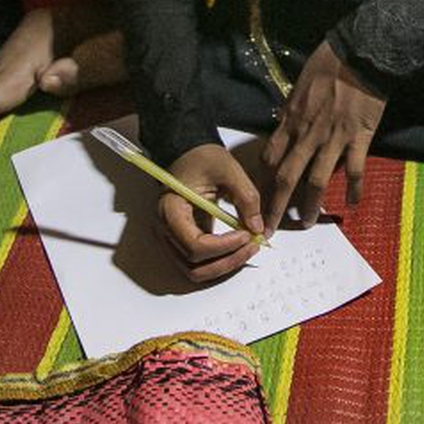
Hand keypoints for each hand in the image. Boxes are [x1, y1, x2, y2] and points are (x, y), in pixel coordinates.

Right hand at [156, 144, 266, 282]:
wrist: (187, 151)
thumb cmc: (201, 156)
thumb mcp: (228, 169)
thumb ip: (246, 198)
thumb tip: (258, 228)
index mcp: (171, 210)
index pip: (194, 245)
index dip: (224, 246)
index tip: (247, 234)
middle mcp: (165, 229)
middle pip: (194, 266)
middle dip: (227, 261)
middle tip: (252, 246)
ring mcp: (171, 238)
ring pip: (195, 271)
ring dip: (224, 266)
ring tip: (248, 249)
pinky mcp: (182, 240)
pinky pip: (198, 263)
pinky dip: (219, 261)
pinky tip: (239, 248)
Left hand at [263, 41, 385, 229]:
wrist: (360, 55)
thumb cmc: (329, 63)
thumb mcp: (301, 84)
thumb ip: (293, 108)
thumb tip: (285, 123)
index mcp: (292, 119)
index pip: (271, 156)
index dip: (264, 178)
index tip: (259, 194)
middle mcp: (308, 133)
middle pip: (287, 176)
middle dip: (277, 205)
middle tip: (270, 228)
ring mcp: (334, 138)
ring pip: (317, 180)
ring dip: (311, 205)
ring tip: (307, 224)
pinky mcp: (358, 138)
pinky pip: (354, 170)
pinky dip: (354, 189)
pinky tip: (353, 204)